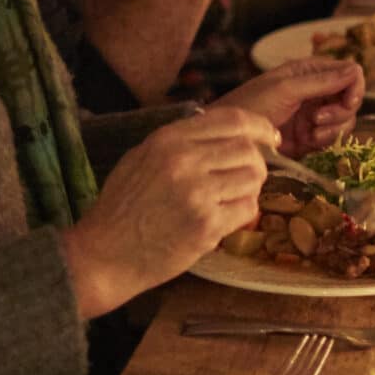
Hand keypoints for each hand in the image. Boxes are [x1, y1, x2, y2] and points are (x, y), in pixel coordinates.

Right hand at [60, 107, 275, 317]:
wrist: (104, 255)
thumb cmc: (122, 208)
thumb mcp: (140, 158)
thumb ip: (178, 141)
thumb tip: (220, 130)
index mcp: (167, 140)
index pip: (232, 120)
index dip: (259, 126)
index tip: (270, 136)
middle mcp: (183, 161)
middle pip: (247, 150)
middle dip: (256, 163)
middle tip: (248, 177)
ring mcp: (196, 194)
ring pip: (253, 178)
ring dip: (250, 189)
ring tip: (231, 199)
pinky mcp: (206, 225)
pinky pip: (247, 209)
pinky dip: (243, 214)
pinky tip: (224, 219)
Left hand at [213, 58, 363, 155]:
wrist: (229, 138)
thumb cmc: (250, 105)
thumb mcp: (285, 89)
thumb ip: (321, 81)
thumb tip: (356, 69)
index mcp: (311, 71)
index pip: (350, 73)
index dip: (354, 87)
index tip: (347, 101)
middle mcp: (317, 91)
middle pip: (352, 99)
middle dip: (341, 111)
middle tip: (318, 119)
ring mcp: (315, 115)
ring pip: (346, 120)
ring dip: (334, 128)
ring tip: (311, 132)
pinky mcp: (311, 137)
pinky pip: (334, 138)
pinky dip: (327, 141)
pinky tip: (309, 141)